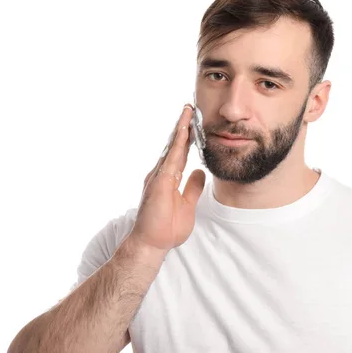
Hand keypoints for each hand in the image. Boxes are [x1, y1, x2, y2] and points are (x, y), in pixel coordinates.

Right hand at [131, 104, 205, 252]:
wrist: (151, 244)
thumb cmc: (166, 228)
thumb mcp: (188, 204)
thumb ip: (192, 188)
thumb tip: (200, 172)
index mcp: (167, 178)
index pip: (180, 153)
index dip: (186, 137)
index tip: (193, 122)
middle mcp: (161, 174)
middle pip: (174, 145)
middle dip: (182, 126)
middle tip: (190, 108)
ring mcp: (158, 177)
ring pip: (172, 148)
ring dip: (180, 129)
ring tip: (188, 112)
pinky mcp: (159, 183)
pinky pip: (171, 159)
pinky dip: (177, 144)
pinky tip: (183, 132)